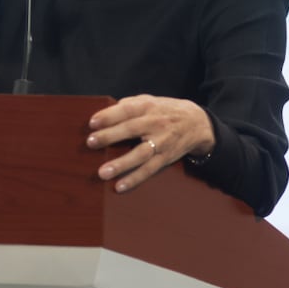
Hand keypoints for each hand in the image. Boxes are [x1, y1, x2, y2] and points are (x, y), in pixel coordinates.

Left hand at [86, 95, 215, 192]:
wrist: (197, 123)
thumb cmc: (166, 111)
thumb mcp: (151, 101)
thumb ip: (130, 104)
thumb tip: (105, 112)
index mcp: (149, 107)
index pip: (127, 109)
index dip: (110, 115)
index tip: (92, 122)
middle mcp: (155, 123)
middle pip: (131, 129)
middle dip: (110, 136)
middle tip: (91, 142)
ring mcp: (161, 142)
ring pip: (140, 154)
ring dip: (121, 164)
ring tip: (102, 172)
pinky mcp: (165, 158)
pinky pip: (149, 170)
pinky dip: (134, 179)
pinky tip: (119, 186)